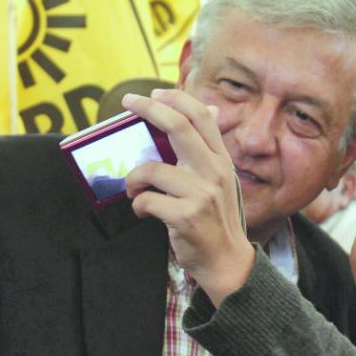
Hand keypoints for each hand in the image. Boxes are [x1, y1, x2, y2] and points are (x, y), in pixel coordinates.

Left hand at [122, 89, 254, 306]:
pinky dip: (138, 206)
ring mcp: (201, 194)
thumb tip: (210, 111)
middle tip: (128, 102)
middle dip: (148, 108)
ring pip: (150, 169)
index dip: (175, 98)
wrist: (228, 261)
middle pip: (177, 126)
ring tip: (134, 190)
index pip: (201, 116)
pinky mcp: (185, 216)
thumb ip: (211, 150)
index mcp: (221, 160)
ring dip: (132, 179)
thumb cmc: (218, 220)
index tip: (153, 94)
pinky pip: (146, 200)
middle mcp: (214, 172)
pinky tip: (145, 213)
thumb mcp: (224, 180)